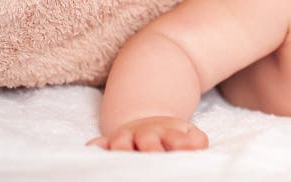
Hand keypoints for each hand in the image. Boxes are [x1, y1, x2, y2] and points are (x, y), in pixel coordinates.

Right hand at [85, 116, 208, 151]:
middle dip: (151, 150)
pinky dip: (95, 148)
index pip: (176, 139)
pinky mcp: (108, 142)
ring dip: (121, 151)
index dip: (180, 145)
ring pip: (121, 143)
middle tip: (154, 162)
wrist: (147, 125)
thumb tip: (197, 147)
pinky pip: (98, 144)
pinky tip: (92, 153)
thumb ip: (196, 141)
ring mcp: (126, 137)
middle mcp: (146, 133)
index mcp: (169, 132)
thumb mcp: (189, 134)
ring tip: (123, 165)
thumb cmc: (170, 136)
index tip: (182, 155)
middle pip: (147, 141)